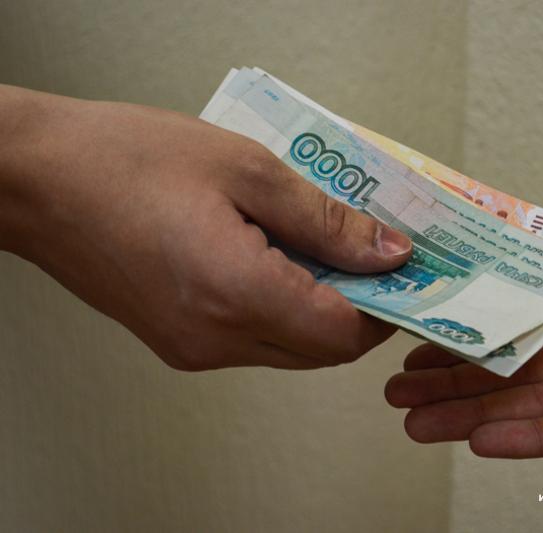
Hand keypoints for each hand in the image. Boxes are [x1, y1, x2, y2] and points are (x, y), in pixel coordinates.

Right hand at [0, 85, 410, 369]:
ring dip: (322, 308)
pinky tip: (280, 259)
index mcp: (235, 294)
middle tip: (372, 253)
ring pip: (292, 349)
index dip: (387, 307)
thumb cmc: (126, 159)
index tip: (404, 272)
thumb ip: (326, 220)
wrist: (37, 179)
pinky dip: (284, 309)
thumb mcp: (245, 169)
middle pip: (323, 350)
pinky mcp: (179, 342)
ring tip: (324, 246)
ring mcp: (194, 349)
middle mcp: (216, 339)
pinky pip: (256, 341)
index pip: (345, 334)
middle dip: (360, 308)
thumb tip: (388, 252)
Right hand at [385, 179, 542, 457]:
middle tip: (395, 392)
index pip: (523, 321)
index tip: (421, 336)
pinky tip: (479, 441)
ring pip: (538, 406)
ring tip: (415, 424)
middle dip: (455, 382)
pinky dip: (534, 439)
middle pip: (517, 371)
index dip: (473, 331)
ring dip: (474, 416)